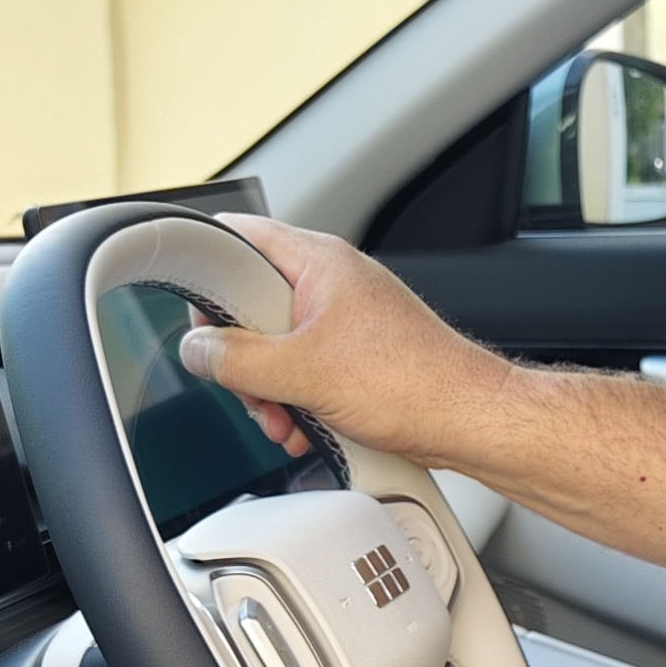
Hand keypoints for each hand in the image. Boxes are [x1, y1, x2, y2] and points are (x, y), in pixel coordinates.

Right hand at [181, 216, 511, 469]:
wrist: (468, 421)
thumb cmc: (413, 382)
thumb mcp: (301, 372)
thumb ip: (237, 359)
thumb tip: (198, 350)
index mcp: (319, 262)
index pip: (238, 238)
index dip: (208, 273)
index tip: (197, 317)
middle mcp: (333, 283)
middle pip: (252, 306)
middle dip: (243, 358)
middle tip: (251, 387)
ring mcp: (347, 320)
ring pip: (277, 347)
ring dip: (269, 391)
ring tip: (284, 419)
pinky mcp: (358, 357)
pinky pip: (306, 371)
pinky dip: (297, 401)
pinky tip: (306, 429)